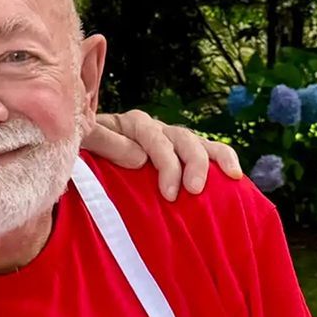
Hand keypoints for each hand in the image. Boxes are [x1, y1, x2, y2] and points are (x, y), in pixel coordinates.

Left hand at [83, 110, 243, 199]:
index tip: (164, 189)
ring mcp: (167, 140)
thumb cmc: (81, 164)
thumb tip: (138, 157)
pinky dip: (222, 159)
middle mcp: (150, 128)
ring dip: (206, 161)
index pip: (146, 132)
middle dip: (185, 163)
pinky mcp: (182, 155)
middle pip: (175, 137)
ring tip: (218, 181)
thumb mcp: (81, 149)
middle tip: (187, 192)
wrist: (83, 172)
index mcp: (125, 124)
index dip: (161, 159)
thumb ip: (101, 144)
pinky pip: (208, 151)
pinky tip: (234, 176)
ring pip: (192, 141)